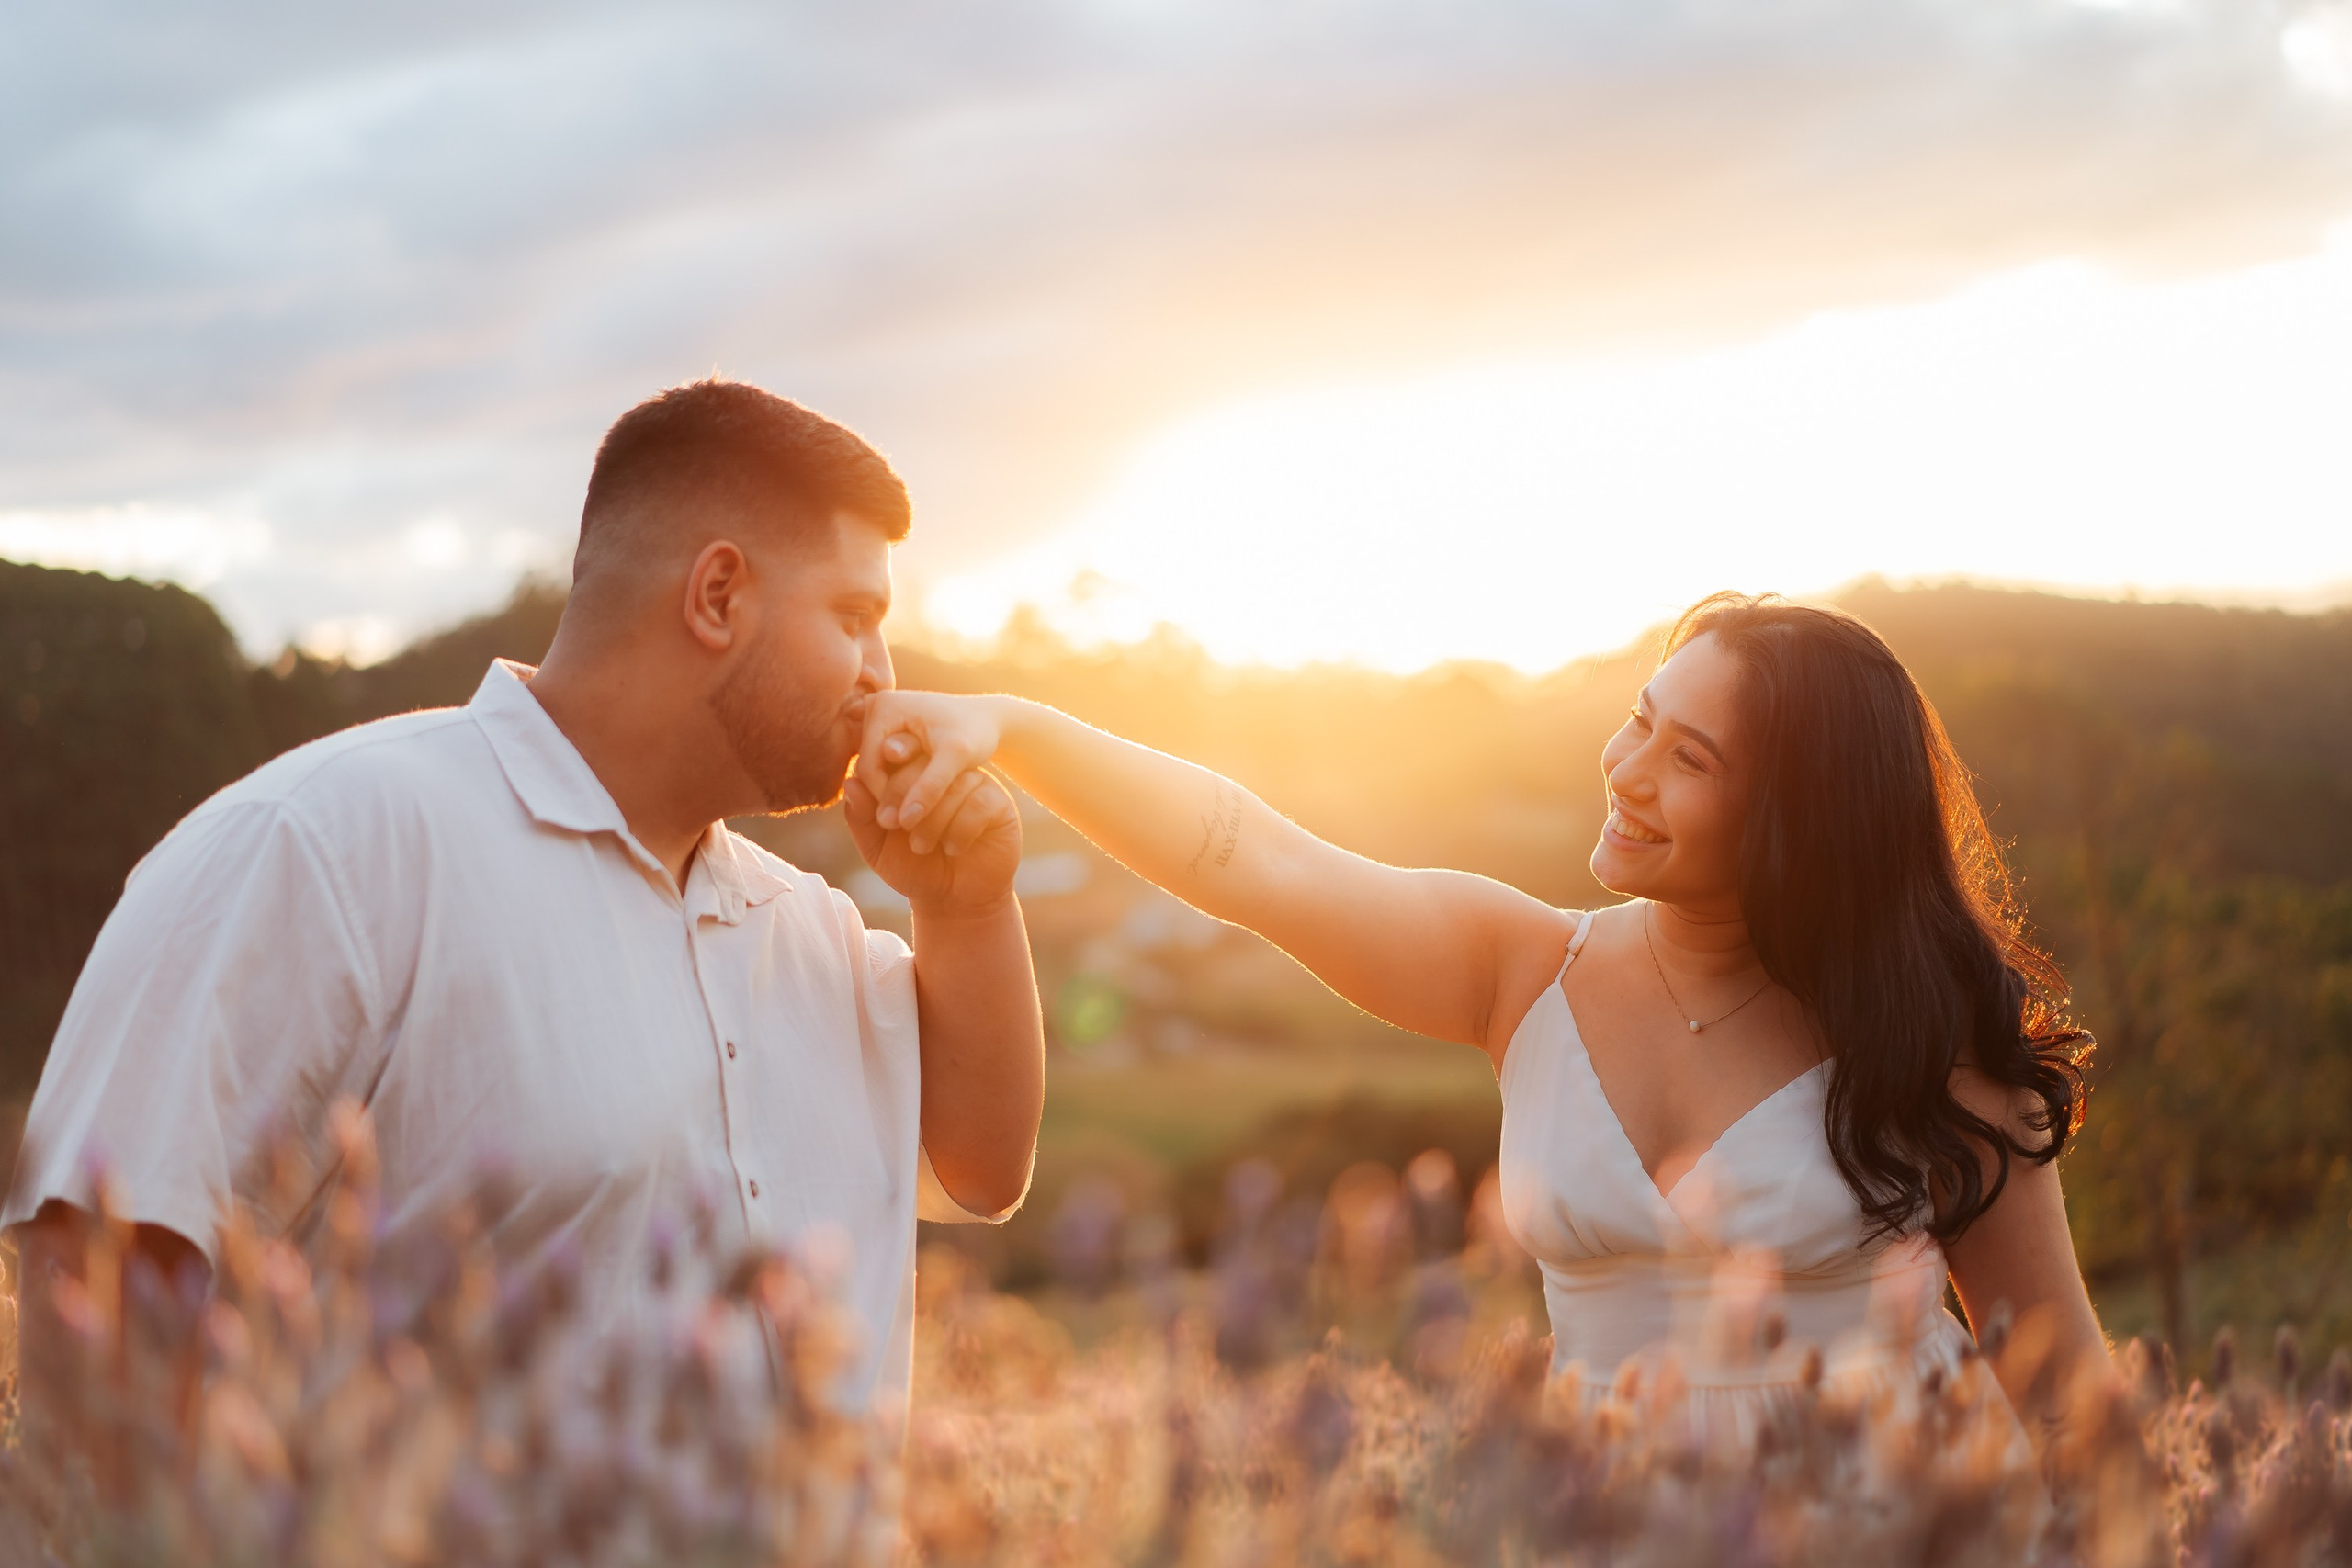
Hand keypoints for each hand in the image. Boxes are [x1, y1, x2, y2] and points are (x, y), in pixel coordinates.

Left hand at [843, 766, 1021, 915]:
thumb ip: (862, 817)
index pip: (898, 757)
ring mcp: (974, 785)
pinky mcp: (998, 803)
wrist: (953, 899)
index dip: (887, 782)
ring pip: (953, 785)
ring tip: (923, 846)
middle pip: (926, 764)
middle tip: (900, 829)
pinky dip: (961, 829)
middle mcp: (945, 773)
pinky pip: (979, 803)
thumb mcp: (878, 847)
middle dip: (906, 797)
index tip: (883, 818)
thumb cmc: (914, 868)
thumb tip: (851, 782)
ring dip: (933, 820)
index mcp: (914, 774)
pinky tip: (955, 848)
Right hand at [855, 691, 1007, 833]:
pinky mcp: (887, 729)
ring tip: (915, 816)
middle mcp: (874, 708)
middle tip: (910, 827)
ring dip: (892, 793)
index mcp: (882, 707)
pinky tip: (917, 801)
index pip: (869, 768)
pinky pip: (884, 765)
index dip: (886, 799)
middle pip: (868, 768)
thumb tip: (905, 819)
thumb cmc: (975, 734)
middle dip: (888, 796)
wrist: (986, 718)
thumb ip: (931, 787)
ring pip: (875, 769)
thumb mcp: (956, 758)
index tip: (907, 823)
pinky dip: (898, 783)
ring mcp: (880, 718)